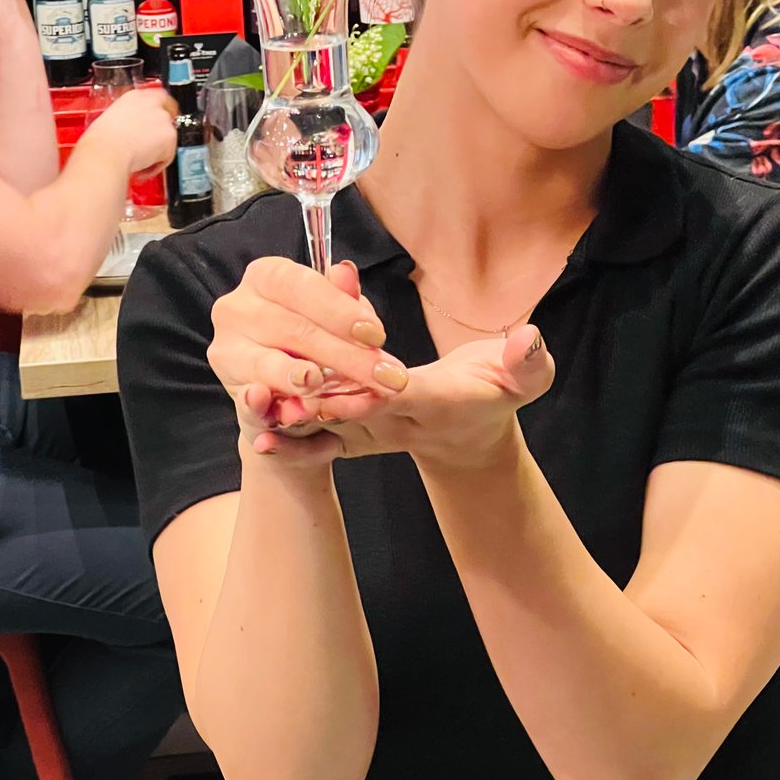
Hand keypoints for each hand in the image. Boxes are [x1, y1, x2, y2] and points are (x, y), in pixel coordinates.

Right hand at [83, 87, 178, 175]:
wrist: (107, 152)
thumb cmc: (101, 140)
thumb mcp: (110, 119)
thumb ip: (127, 119)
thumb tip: (129, 128)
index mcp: (134, 96)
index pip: (157, 96)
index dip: (159, 109)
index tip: (154, 121)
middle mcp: (152, 103)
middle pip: (166, 116)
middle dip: (158, 133)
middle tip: (146, 146)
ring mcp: (163, 119)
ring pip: (167, 137)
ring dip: (156, 150)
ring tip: (138, 160)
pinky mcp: (171, 137)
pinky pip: (168, 154)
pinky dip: (157, 164)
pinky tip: (142, 167)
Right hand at [208, 256, 411, 461]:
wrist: (289, 390)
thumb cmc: (314, 338)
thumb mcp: (333, 314)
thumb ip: (341, 297)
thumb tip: (347, 271)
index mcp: (265, 277)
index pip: (302, 286)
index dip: (340, 311)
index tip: (376, 336)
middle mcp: (238, 309)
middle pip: (294, 329)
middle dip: (344, 355)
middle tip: (385, 376)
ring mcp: (228, 351)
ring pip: (270, 364)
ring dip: (306, 379)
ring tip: (330, 386)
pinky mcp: (233, 392)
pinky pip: (253, 403)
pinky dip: (274, 407)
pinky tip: (292, 410)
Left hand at [252, 325, 555, 473]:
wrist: (475, 434)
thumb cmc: (501, 390)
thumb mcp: (528, 375)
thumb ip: (528, 361)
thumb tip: (528, 340)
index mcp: (437, 401)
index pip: (399, 394)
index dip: (367, 388)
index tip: (334, 383)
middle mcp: (400, 420)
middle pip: (352, 412)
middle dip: (313, 405)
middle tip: (272, 394)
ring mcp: (376, 429)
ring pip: (329, 427)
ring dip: (291, 421)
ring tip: (251, 408)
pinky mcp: (357, 431)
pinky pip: (320, 438)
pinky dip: (290, 437)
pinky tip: (255, 432)